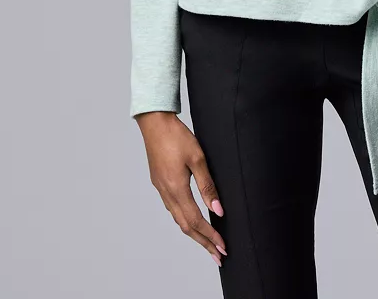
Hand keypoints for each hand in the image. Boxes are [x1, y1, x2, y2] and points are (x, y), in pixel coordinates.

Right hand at [135, 111, 227, 266]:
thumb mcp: (198, 158)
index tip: (223, 248)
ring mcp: (161, 189)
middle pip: (186, 227)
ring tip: (208, 242)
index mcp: (176, 189)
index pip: (196, 221)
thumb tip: (218, 211)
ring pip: (178, 219)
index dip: (210, 236)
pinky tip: (192, 220)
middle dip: (203, 242)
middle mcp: (167, 194)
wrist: (155, 123)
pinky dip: (185, 220)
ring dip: (194, 233)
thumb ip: (208, 186)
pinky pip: (173, 209)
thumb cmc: (177, 137)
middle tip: (218, 255)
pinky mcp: (160, 183)